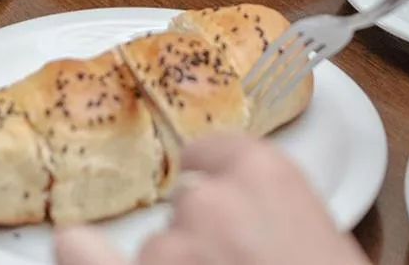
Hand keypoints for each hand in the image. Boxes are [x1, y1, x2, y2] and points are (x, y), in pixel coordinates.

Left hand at [54, 133, 370, 264]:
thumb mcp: (330, 248)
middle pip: (188, 210)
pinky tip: (78, 247)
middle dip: (205, 242)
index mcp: (266, 176)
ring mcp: (165, 250)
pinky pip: (87, 257)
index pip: (216, 153)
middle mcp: (207, 203)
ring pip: (157, 251)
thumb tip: (257, 232)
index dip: (217, 180)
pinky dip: (84, 255)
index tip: (218, 193)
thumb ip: (280, 220)